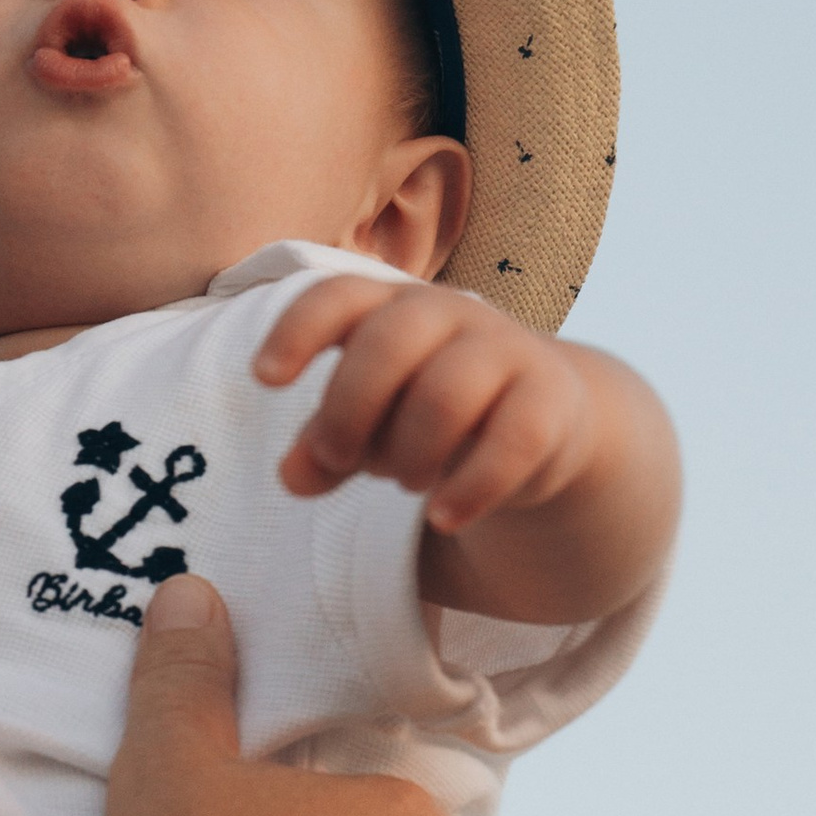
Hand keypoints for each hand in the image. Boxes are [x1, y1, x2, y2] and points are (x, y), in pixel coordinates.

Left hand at [254, 272, 600, 536]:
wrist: (542, 423)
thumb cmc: (426, 417)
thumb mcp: (368, 431)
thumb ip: (324, 448)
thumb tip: (292, 477)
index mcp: (390, 308)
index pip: (339, 296)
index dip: (298, 331)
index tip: (265, 380)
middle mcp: (449, 313)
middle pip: (389, 341)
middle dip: (349, 409)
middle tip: (337, 461)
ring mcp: (507, 350)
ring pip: (447, 392)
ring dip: (410, 452)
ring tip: (405, 482)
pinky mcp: (551, 399)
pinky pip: (512, 439)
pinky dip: (470, 487)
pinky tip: (443, 518)